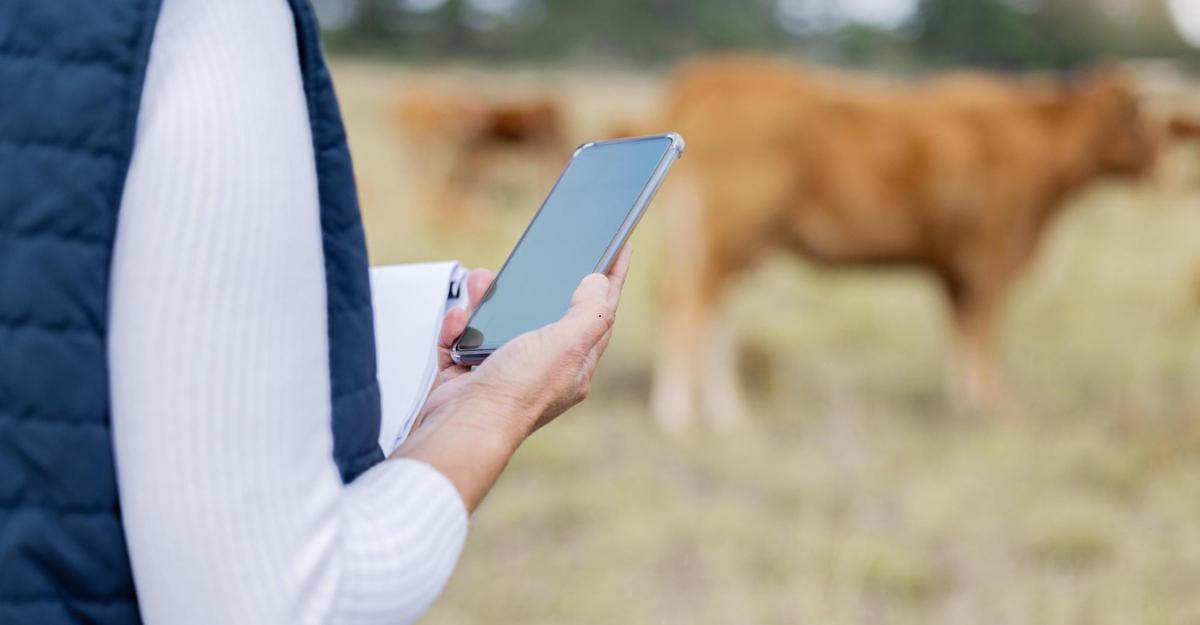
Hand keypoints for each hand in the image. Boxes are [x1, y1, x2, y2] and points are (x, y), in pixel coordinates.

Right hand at [417, 244, 632, 442]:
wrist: (465, 427)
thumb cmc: (516, 392)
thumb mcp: (565, 344)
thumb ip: (588, 313)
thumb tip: (599, 284)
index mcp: (574, 364)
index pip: (600, 315)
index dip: (611, 280)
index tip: (620, 249)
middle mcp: (542, 370)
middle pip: (543, 316)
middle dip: (532, 287)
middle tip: (528, 262)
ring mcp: (506, 374)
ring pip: (498, 326)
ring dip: (487, 303)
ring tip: (479, 282)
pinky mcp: (471, 378)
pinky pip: (463, 344)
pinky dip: (457, 330)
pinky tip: (458, 322)